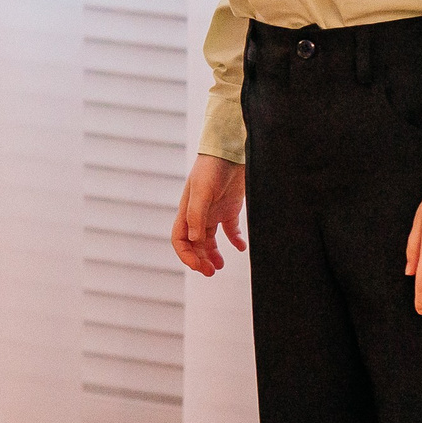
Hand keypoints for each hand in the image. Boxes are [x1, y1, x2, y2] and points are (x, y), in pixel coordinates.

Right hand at [171, 153, 247, 276]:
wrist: (230, 150)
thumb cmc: (211, 168)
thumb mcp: (202, 191)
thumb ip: (196, 215)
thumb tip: (193, 240)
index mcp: (187, 211)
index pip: (180, 239)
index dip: (186, 255)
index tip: (198, 266)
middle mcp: (198, 214)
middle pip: (194, 244)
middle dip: (200, 260)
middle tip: (211, 272)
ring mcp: (213, 212)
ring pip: (210, 240)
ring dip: (213, 254)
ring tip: (220, 266)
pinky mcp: (229, 208)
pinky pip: (230, 230)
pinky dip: (234, 240)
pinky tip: (241, 247)